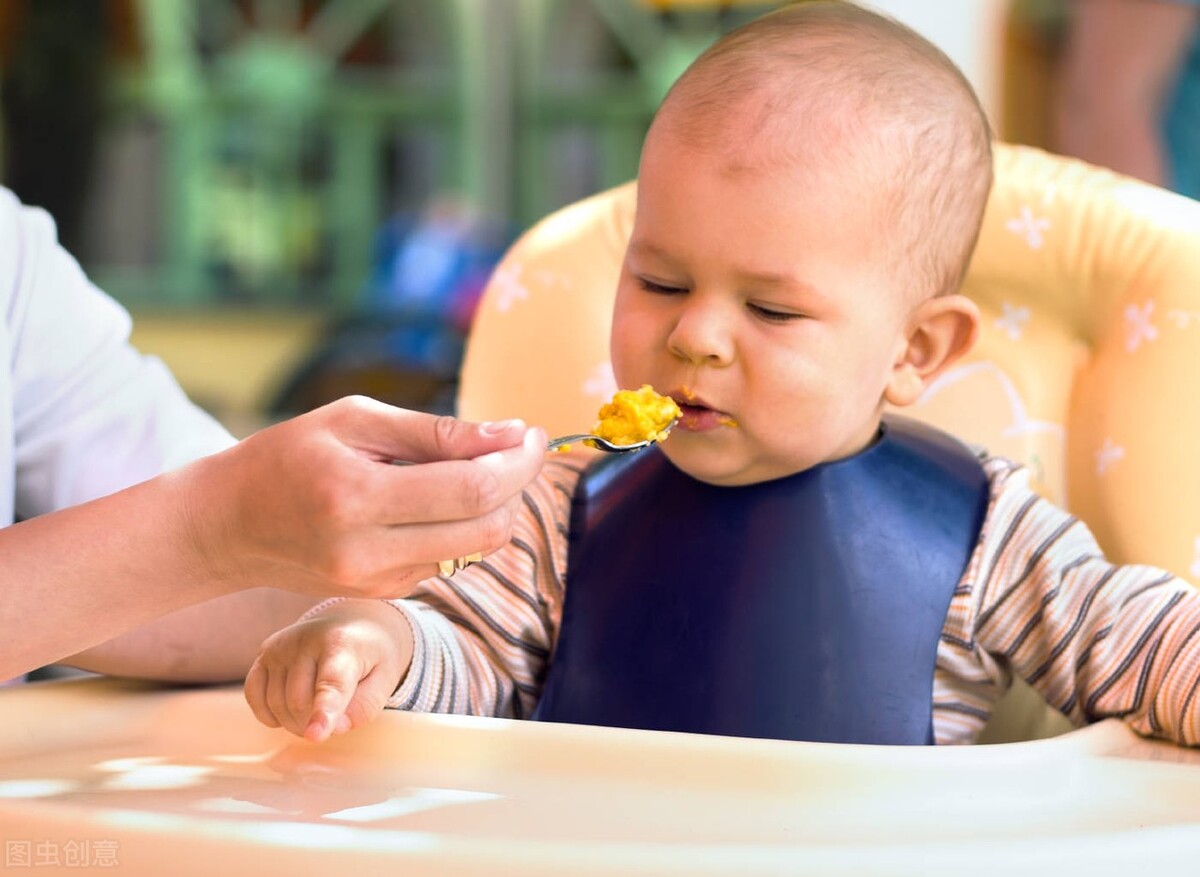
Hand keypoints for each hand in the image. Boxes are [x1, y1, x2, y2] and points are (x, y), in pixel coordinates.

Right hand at [181, 396, 544, 598]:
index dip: (518, 463)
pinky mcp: (384, 594)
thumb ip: (436, 432)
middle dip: (516, 486)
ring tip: (467, 468)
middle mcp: (369, 552)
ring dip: (492, 507)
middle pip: (486, 528)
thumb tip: (510, 435)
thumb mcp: (354, 421)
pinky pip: (448, 559)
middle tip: (512, 449)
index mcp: (358, 498)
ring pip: (476, 548)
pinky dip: (458, 526)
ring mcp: (378, 582)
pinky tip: (429, 500)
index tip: (533, 435)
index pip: (471, 490)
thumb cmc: (288, 457)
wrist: (227, 526)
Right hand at [244, 599, 412, 741]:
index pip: (331, 684)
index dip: (324, 712)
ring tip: (316, 712)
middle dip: (313, 724)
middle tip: (333, 721)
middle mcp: (306, 639)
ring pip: (276, 703)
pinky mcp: (265, 651)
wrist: (353, 622)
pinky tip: (287, 713)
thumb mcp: (385, 678)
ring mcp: (281, 645)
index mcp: (343, 644)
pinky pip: (254, 694)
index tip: (315, 735)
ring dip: (294, 722)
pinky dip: (268, 713)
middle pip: (299, 703)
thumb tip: (335, 728)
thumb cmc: (370, 655)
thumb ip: (365, 706)